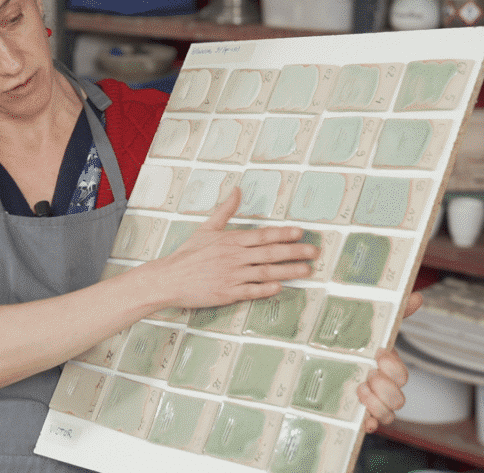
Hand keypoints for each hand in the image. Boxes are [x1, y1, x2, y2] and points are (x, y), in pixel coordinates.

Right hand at [138, 188, 319, 310]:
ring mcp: (231, 276)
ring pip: (265, 272)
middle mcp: (234, 257)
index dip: (283, 234)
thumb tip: (237, 190)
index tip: (301, 233)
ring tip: (306, 271)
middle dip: (295, 252)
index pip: (263, 235)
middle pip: (270, 253)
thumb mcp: (207, 228)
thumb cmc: (188, 254)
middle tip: (314, 252)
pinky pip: (250, 291)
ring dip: (288, 271)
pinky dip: (265, 290)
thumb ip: (225, 210)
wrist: (169, 278)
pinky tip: (280, 288)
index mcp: (231, 240)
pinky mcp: (226, 293)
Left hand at [357, 293, 422, 432]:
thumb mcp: (372, 328)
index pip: (402, 374)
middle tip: (368, 373)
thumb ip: (395, 314)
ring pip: (389, 414)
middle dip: (384, 386)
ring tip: (360, 388)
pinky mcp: (360, 415)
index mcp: (389, 369)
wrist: (330, 358)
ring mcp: (373, 404)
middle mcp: (385, 389)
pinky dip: (369, 424)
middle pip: (399, 398)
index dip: (393, 367)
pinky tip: (362, 420)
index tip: (378, 353)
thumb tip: (417, 296)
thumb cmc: (358, 347)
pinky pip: (372, 426)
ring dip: (376, 403)